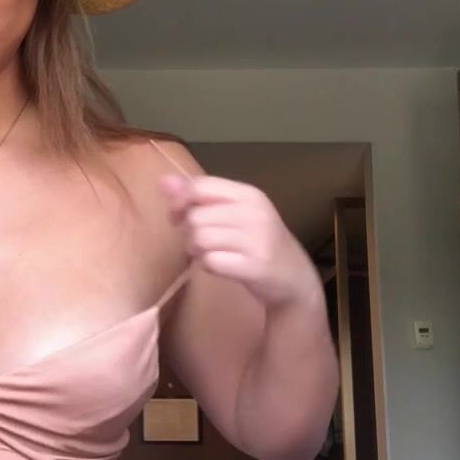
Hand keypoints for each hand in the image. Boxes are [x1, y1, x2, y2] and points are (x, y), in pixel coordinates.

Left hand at [157, 171, 323, 313]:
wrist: (295, 278)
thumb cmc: (259, 242)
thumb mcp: (234, 212)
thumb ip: (199, 196)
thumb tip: (164, 181)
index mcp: (249, 194)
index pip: (200, 187)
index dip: (180, 201)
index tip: (179, 216)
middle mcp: (254, 213)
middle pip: (196, 216)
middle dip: (190, 232)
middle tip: (204, 242)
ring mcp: (256, 240)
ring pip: (200, 239)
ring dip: (197, 251)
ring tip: (212, 253)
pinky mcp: (253, 266)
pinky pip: (210, 261)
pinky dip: (208, 266)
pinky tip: (221, 266)